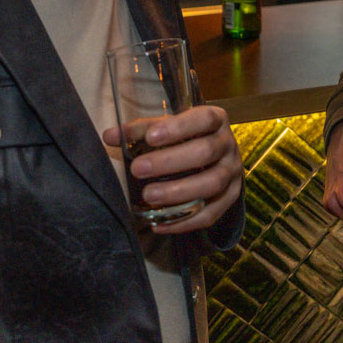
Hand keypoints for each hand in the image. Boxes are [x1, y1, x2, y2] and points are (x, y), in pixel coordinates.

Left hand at [102, 104, 242, 233]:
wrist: (218, 156)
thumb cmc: (188, 137)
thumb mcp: (170, 127)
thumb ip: (143, 130)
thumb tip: (110, 136)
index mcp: (216, 119)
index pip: (203, 118)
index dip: (179, 127)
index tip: (151, 138)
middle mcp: (228, 145)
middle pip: (205, 152)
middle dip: (170, 162)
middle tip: (138, 169)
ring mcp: (232, 172)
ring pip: (212, 183)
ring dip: (179, 192)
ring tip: (148, 196)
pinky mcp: (230, 198)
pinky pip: (211, 214)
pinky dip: (184, 221)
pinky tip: (159, 223)